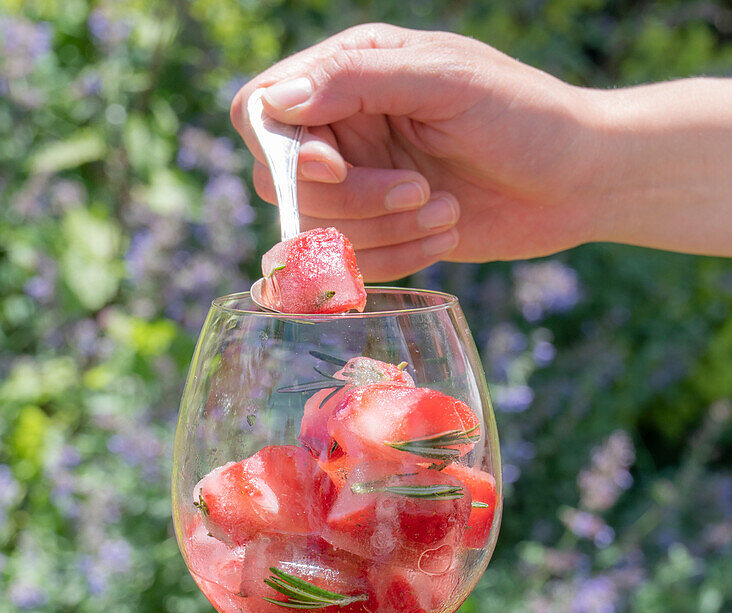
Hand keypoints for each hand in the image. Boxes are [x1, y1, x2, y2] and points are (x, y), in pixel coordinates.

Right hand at [230, 23, 601, 278]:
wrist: (578, 180)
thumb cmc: (525, 116)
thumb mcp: (445, 81)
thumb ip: (357, 80)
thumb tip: (276, 102)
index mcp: (351, 70)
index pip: (260, 110)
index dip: (282, 151)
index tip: (334, 169)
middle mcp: (345, 126)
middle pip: (282, 184)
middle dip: (352, 201)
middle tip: (419, 189)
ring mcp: (362, 183)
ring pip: (319, 231)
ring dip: (384, 232)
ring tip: (446, 210)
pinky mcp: (383, 233)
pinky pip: (355, 263)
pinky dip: (401, 257)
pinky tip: (448, 232)